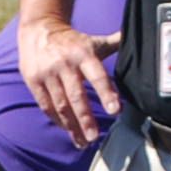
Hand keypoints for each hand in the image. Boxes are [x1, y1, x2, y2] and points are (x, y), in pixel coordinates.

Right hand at [14, 14, 121, 145]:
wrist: (39, 29)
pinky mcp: (34, 81)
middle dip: (86, 119)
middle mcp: (65, 64)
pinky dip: (58, 119)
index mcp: (83, 54)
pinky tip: (68, 130)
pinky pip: (46, 105)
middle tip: (94, 137)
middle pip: (76, 96)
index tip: (115, 111)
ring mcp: (47, 73)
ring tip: (83, 141)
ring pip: (61, 105)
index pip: (97, 76)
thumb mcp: (94, 41)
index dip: (106, 93)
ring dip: (72, 126)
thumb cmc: (72, 41)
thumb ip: (115, 44)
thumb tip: (137, 39)